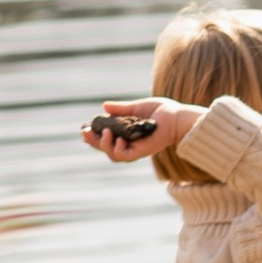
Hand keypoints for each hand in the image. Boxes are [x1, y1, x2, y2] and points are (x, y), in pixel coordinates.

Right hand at [84, 97, 207, 164]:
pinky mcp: (142, 152)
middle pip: (106, 148)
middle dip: (93, 142)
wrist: (177, 116)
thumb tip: (104, 106)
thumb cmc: (162, 111)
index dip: (94, 136)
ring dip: (104, 146)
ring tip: (105, 134)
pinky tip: (118, 141)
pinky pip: (125, 156)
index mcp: (126, 133)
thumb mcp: (136, 107)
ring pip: (113, 154)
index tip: (84, 129)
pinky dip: (118, 150)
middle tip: (85, 133)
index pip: (106, 138)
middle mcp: (129, 143)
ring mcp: (135, 149)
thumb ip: (121, 109)